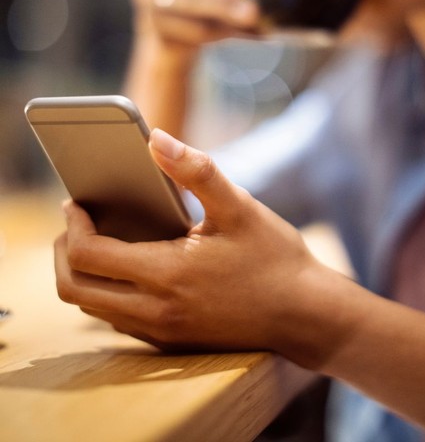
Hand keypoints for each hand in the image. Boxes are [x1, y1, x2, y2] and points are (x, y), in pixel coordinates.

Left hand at [54, 129, 325, 352]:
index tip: (76, 203)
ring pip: (94, 308)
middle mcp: (156, 310)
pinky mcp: (172, 341)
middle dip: (65, 253)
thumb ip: (196, 170)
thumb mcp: (239, 207)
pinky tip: (131, 267)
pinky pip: (119, 320)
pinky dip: (108, 292)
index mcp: (167, 274)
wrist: (304, 314)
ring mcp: (162, 331)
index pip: (90, 255)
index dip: (74, 225)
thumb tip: (157, 138)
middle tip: (76, 224)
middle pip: (76, 289)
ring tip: (98, 240)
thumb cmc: (276, 259)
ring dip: (84, 274)